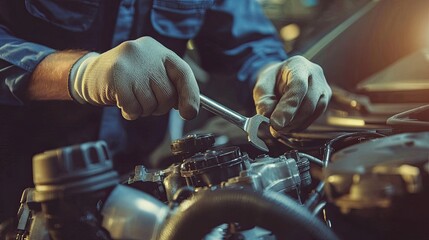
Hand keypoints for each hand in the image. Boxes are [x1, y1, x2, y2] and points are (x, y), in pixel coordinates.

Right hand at [69, 37, 199, 119]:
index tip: (190, 113)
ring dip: (143, 110)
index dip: (190, 95)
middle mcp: (146, 53)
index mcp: (159, 51)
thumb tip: (191, 109)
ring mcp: (130, 64)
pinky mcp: (116, 77)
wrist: (90, 75)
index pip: (183, 73)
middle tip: (147, 102)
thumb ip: (170, 86)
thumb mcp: (151, 75)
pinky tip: (123, 103)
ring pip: (151, 103)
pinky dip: (131, 112)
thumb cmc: (127, 78)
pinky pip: (134, 108)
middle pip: (168, 94)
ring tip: (132, 99)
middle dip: (160, 106)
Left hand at [253, 56, 331, 134]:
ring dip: (295, 125)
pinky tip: (288, 127)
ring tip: (279, 129)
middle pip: (308, 102)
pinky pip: (314, 117)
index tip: (276, 123)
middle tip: (275, 129)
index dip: (288, 107)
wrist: (282, 78)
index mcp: (299, 65)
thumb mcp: (262, 87)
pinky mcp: (324, 101)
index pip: (298, 86)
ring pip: (313, 112)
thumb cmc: (273, 80)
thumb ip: (264, 101)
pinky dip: (299, 125)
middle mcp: (316, 75)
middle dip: (290, 120)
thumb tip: (269, 118)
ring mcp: (323, 88)